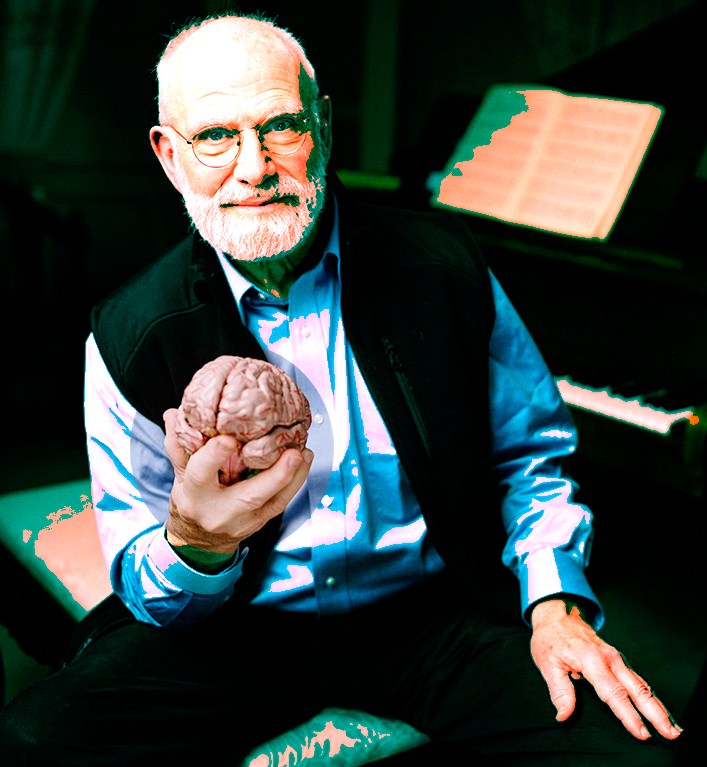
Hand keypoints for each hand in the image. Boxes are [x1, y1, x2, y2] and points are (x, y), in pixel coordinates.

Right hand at [163, 407, 312, 553]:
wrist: (201, 538)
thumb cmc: (193, 498)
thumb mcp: (180, 473)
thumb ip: (180, 444)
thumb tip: (173, 413)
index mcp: (194, 495)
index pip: (200, 474)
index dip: (213, 456)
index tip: (228, 437)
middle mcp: (220, 511)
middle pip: (248, 496)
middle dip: (273, 476)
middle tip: (293, 452)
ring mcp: (244, 520)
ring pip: (273, 501)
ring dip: (293, 476)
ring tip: (305, 453)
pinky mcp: (261, 521)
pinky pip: (282, 502)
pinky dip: (296, 481)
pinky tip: (305, 460)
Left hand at [530, 598, 682, 740]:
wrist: (558, 613)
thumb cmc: (551, 639)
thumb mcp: (547, 662)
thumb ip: (559, 690)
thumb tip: (564, 715)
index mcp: (591, 660)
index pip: (613, 692)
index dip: (628, 715)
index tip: (641, 733)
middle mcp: (610, 659)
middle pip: (637, 689)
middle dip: (655, 713)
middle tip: (671, 734)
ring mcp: (617, 658)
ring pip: (642, 685)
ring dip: (658, 707)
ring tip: (674, 729)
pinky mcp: (619, 660)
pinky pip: (638, 680)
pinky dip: (651, 697)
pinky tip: (660, 711)